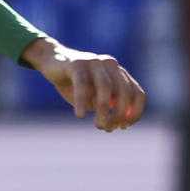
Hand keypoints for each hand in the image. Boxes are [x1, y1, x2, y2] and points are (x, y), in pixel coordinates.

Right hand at [21, 38, 145, 130]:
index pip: (138, 94)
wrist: (51, 63)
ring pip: (106, 87)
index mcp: (119, 73)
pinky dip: (83, 102)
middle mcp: (110, 65)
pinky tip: (80, 116)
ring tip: (99, 126)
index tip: (123, 127)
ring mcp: (94, 62)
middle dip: (120, 114)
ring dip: (104, 110)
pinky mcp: (76, 64)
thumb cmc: (74, 84)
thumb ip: (107, 108)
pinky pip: (82, 84)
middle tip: (108, 128)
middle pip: (125, 91)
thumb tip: (115, 126)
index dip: (134, 113)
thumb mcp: (93, 98)